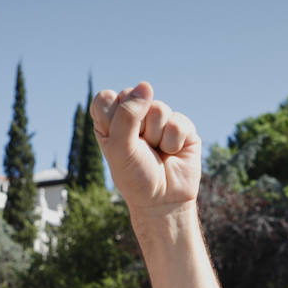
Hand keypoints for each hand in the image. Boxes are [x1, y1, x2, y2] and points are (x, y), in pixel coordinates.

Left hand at [89, 82, 200, 217]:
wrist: (163, 201)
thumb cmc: (136, 178)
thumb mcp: (120, 149)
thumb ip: (126, 115)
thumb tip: (146, 85)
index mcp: (110, 121)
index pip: (106, 98)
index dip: (113, 115)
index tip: (116, 139)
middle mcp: (134, 116)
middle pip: (133, 97)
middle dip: (136, 127)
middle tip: (139, 148)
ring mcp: (159, 119)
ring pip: (158, 108)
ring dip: (156, 136)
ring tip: (156, 152)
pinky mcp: (181, 126)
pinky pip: (177, 121)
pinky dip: (173, 142)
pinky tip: (172, 153)